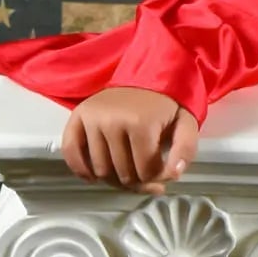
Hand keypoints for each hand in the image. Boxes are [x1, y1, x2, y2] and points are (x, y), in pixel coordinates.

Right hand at [60, 87, 200, 194]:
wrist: (145, 76)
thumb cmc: (164, 106)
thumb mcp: (186, 124)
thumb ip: (186, 150)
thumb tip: (173, 174)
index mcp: (140, 124)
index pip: (145, 172)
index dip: (156, 178)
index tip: (161, 171)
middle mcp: (112, 121)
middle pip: (122, 174)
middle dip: (137, 180)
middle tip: (144, 173)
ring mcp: (92, 119)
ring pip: (100, 170)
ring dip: (114, 178)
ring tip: (126, 169)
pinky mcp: (77, 117)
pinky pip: (70, 153)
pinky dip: (80, 170)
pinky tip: (93, 176)